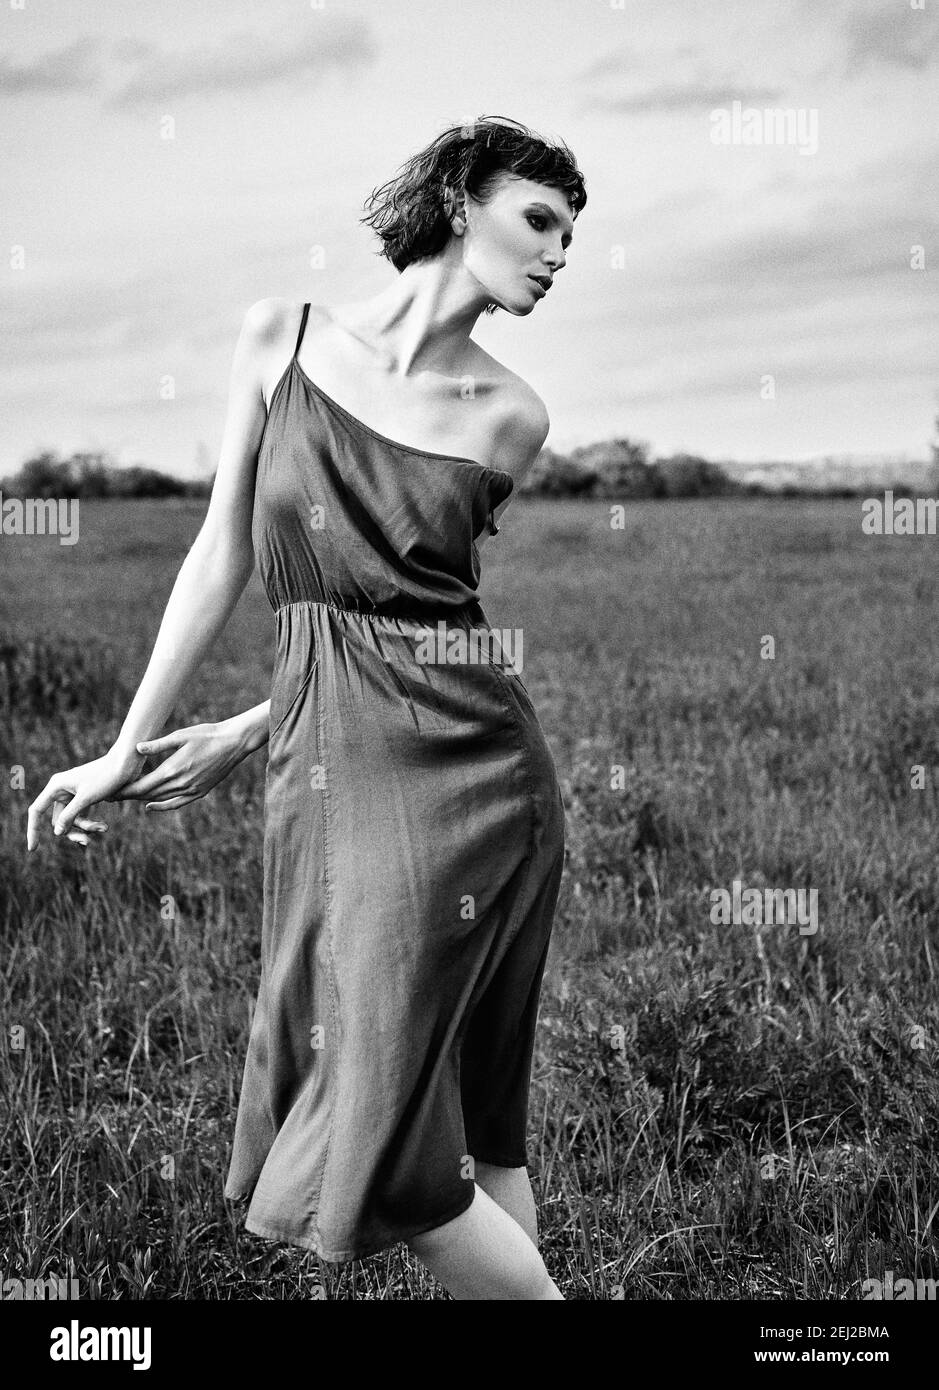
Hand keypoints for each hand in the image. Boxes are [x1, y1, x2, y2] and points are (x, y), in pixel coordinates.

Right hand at [26, 745, 146, 852]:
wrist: (125, 763)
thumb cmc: (105, 777)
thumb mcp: (87, 798)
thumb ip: (70, 815)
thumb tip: (57, 833)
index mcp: (56, 786)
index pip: (37, 811)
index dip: (33, 830)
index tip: (32, 849)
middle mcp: (60, 790)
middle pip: (58, 820)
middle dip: (72, 831)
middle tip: (87, 842)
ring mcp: (72, 794)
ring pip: (71, 820)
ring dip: (85, 827)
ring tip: (104, 828)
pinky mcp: (83, 797)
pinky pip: (80, 816)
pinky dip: (90, 823)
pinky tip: (103, 827)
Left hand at [115, 719, 252, 812]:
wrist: (234, 743)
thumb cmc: (206, 734)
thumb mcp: (180, 735)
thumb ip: (158, 745)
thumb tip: (136, 749)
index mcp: (172, 769)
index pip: (142, 786)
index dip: (125, 790)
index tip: (111, 792)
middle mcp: (180, 783)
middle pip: (148, 795)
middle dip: (129, 796)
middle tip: (112, 796)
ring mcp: (191, 790)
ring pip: (160, 799)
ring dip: (142, 800)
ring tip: (127, 798)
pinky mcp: (200, 792)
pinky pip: (177, 804)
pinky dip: (162, 807)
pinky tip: (151, 807)